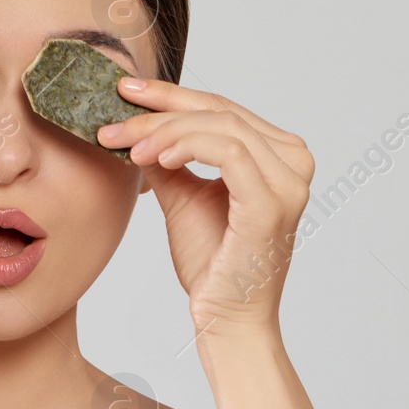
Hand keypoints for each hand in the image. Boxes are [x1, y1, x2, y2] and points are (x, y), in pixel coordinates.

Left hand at [98, 78, 313, 337]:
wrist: (225, 317)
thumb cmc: (212, 263)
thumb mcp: (183, 195)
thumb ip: (168, 157)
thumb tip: (137, 123)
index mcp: (278, 155)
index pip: (221, 109)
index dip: (171, 95)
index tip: (126, 90)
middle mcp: (293, 162)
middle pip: (220, 112)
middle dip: (161, 109)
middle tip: (115, 116)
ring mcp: (289, 182)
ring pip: (221, 127)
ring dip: (166, 130)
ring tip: (127, 146)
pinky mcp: (272, 203)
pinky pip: (229, 153)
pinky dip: (188, 146)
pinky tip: (155, 157)